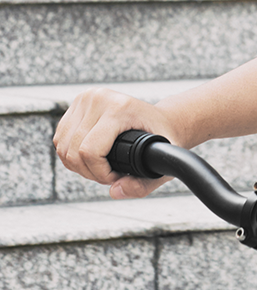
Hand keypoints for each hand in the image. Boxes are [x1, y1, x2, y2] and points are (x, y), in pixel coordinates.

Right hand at [54, 88, 190, 198]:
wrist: (163, 119)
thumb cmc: (162, 139)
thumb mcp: (162, 163)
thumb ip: (141, 185)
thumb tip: (115, 191)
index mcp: (121, 107)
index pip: (90, 151)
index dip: (100, 173)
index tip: (116, 176)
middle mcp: (99, 98)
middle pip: (74, 152)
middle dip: (90, 172)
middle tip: (110, 174)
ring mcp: (86, 98)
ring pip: (63, 147)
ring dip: (78, 165)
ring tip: (101, 166)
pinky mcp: (77, 103)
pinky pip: (59, 139)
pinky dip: (70, 154)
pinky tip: (90, 157)